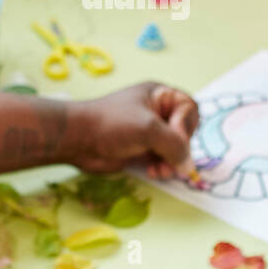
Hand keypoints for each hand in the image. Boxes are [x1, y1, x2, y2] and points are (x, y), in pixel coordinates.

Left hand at [69, 82, 198, 177]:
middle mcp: (157, 112)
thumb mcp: (148, 129)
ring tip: (161, 171)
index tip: (175, 137)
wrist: (78, 140)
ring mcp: (149, 132)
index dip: (186, 125)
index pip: (189, 108)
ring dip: (171, 162)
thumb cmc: (112, 124)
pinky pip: (162, 160)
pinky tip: (152, 172)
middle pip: (184, 131)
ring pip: (174, 149)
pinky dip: (162, 168)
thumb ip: (174, 145)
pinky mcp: (141, 149)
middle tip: (171, 160)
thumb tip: (187, 165)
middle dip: (179, 149)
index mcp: (159, 96)